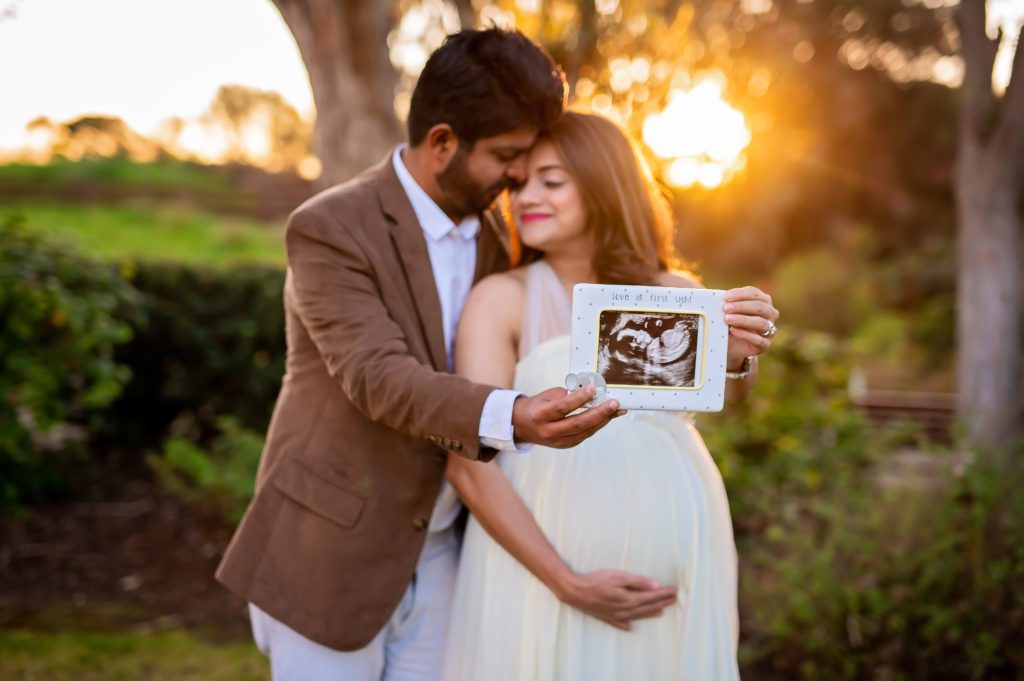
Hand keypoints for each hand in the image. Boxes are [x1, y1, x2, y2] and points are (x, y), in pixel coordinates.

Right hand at [512, 386, 621, 448]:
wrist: (524, 426)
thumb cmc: (538, 406)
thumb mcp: (547, 396)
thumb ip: (567, 395)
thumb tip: (591, 394)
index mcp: (540, 415)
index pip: (562, 407)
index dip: (579, 399)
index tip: (593, 389)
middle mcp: (548, 431)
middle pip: (577, 424)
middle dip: (599, 413)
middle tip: (614, 403)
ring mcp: (557, 441)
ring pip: (584, 432)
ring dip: (603, 420)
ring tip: (616, 410)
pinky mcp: (565, 445)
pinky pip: (584, 435)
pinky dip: (597, 425)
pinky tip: (607, 417)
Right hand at [556, 569, 678, 630]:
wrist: (575, 591)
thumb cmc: (596, 581)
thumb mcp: (618, 577)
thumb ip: (637, 581)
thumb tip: (655, 586)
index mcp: (629, 599)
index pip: (652, 597)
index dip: (664, 594)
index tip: (675, 590)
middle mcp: (625, 611)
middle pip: (647, 607)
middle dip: (662, 603)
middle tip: (673, 599)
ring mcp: (616, 616)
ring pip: (637, 616)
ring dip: (650, 613)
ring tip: (661, 612)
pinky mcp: (607, 618)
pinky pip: (621, 623)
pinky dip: (629, 624)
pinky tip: (631, 626)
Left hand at [723, 286, 778, 364]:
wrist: (728, 343)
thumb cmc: (728, 321)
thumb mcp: (726, 310)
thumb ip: (725, 302)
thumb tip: (712, 295)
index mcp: (762, 300)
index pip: (754, 293)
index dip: (740, 294)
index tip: (725, 297)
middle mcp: (769, 313)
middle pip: (760, 307)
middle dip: (741, 306)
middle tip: (725, 308)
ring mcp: (769, 329)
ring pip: (761, 323)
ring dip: (743, 320)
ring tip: (727, 319)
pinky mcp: (765, 344)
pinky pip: (760, 340)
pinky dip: (746, 335)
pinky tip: (734, 331)